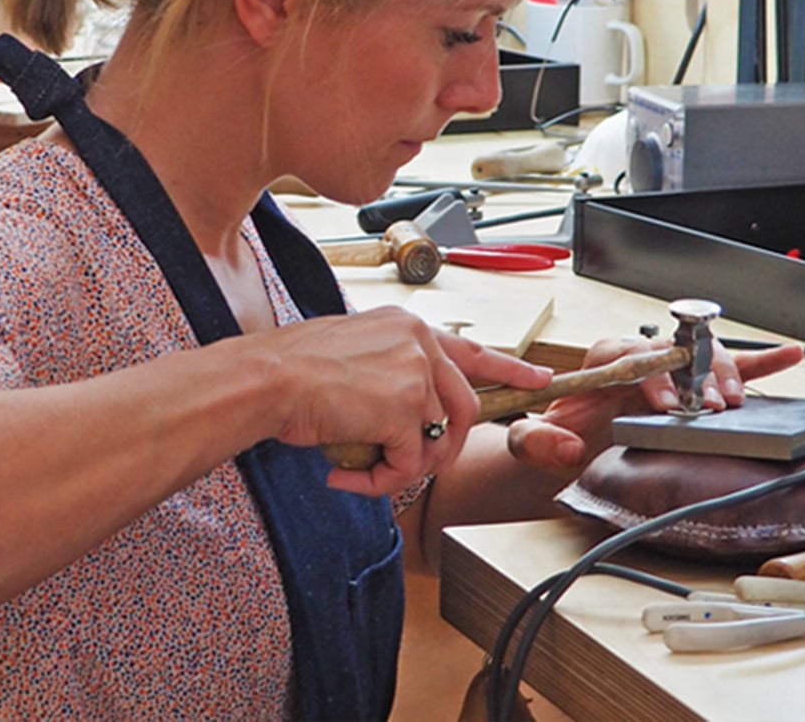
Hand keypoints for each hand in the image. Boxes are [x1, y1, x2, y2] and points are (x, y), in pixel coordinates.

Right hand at [265, 307, 552, 497]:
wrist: (267, 377)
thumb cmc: (293, 368)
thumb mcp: (352, 352)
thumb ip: (388, 371)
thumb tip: (406, 415)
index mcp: (405, 325)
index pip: (470, 349)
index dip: (508, 368)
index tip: (536, 378)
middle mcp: (417, 342)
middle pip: (464, 408)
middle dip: (443, 449)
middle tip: (410, 467)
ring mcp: (415, 373)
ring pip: (438, 441)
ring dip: (404, 468)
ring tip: (366, 470)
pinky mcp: (404, 408)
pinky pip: (411, 464)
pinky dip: (381, 480)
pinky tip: (348, 474)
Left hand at [504, 337, 802, 472]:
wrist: (566, 460)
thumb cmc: (553, 446)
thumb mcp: (531, 445)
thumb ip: (534, 441)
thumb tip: (565, 444)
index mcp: (601, 361)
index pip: (628, 352)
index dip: (649, 373)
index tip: (666, 404)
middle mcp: (638, 359)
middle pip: (673, 351)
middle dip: (693, 376)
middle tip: (707, 408)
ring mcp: (668, 373)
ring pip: (702, 358)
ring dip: (721, 376)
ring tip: (732, 404)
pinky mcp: (691, 390)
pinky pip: (728, 369)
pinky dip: (759, 362)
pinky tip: (787, 355)